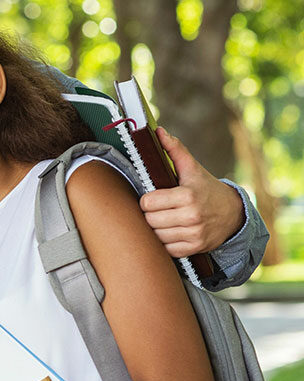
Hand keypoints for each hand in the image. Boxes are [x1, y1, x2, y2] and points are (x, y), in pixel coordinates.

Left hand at [139, 127, 244, 256]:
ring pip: (156, 236)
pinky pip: (166, 249)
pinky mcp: (194, 248)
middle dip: (150, 214)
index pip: (147, 203)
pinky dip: (165, 242)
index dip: (147, 199)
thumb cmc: (206, 189)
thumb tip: (159, 131)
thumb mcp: (192, 169)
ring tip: (164, 219)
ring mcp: (194, 235)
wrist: (233, 214)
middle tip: (158, 209)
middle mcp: (192, 217)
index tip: (154, 197)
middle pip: (149, 220)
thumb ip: (175, 150)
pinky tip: (171, 231)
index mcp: (188, 196)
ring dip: (156, 228)